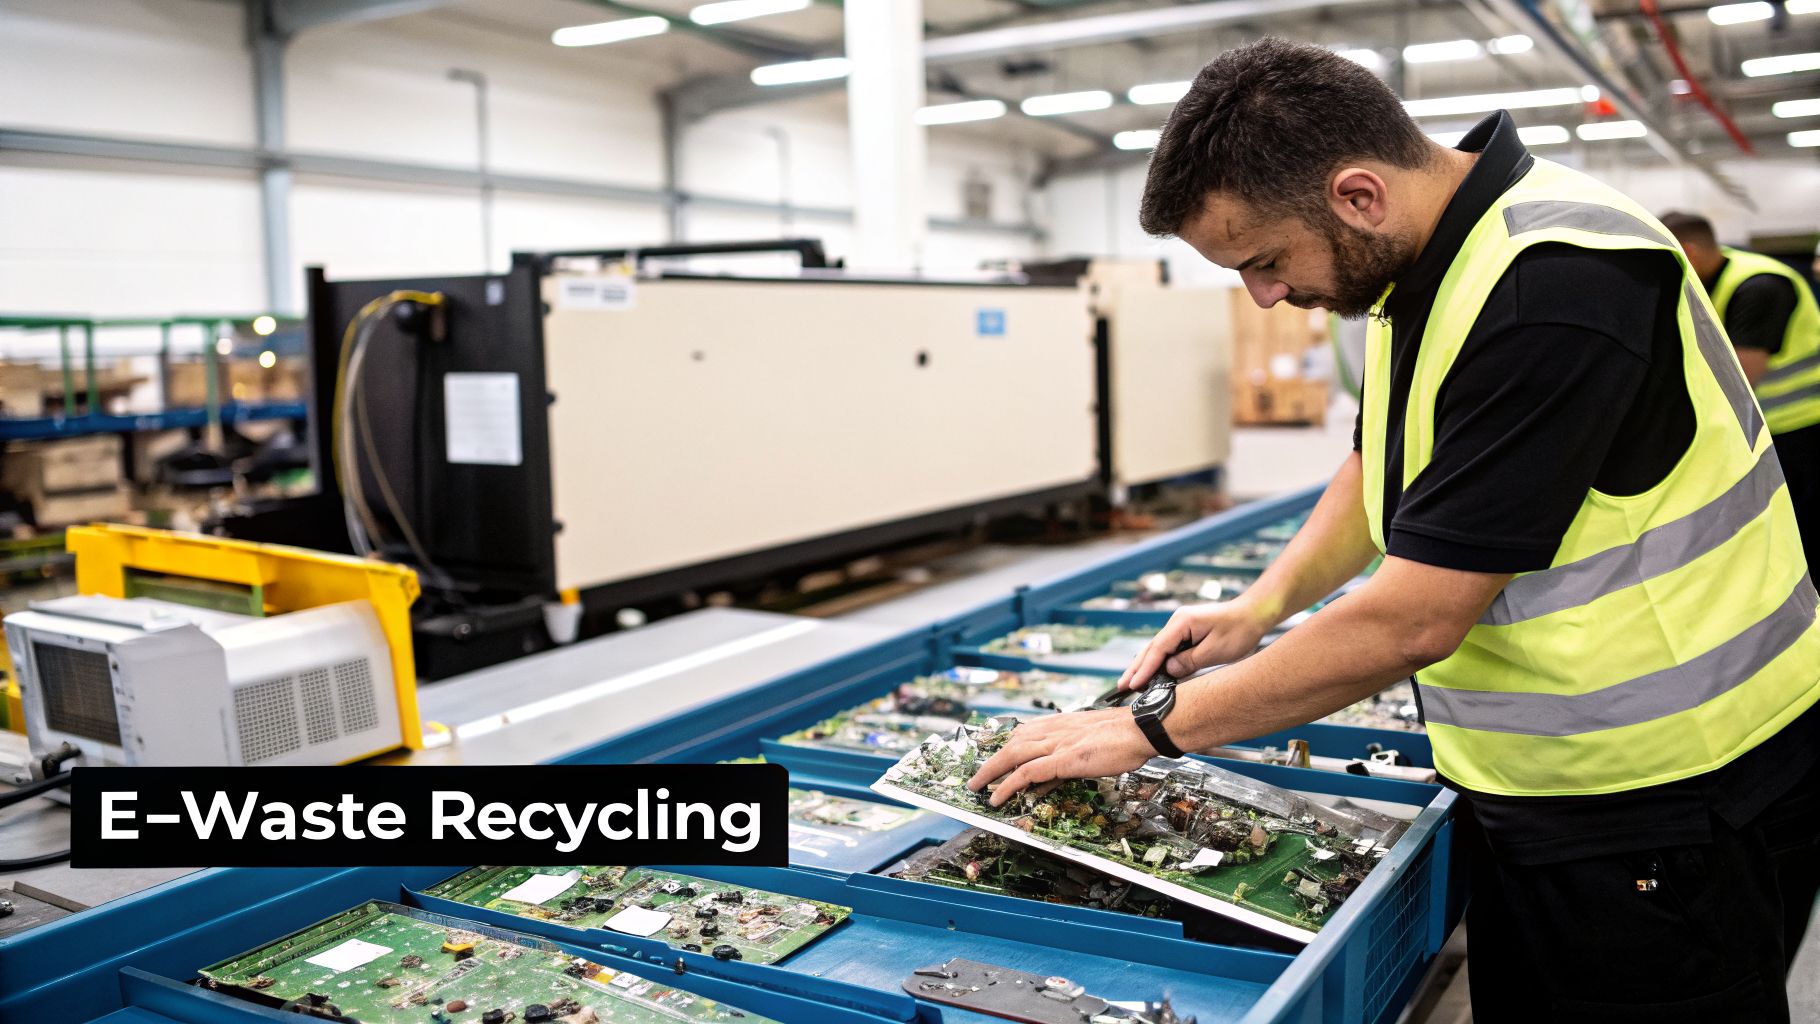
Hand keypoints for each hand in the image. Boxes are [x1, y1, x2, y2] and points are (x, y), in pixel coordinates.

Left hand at [965, 708, 1154, 806]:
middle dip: (991, 759)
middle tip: (977, 775)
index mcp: (1062, 723)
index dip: (1006, 744)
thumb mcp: (1092, 740)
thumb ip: (1072, 752)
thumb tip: (1056, 770)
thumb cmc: (1126, 735)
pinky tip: (998, 796)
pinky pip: (1028, 772)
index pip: (1025, 731)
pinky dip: (1008, 784)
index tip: (995, 754)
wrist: (1142, 729)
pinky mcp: (1063, 759)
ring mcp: (1058, 743)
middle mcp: (1055, 730)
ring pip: (1013, 755)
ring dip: (991, 771)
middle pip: (1012, 742)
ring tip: (977, 786)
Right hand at [1116, 600, 1271, 691]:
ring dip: (1144, 666)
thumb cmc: (1239, 630)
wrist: (1254, 613)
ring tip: (1129, 683)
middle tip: (1121, 686)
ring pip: (1158, 649)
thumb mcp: (1216, 650)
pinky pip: (1168, 649)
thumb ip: (1189, 661)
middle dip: (1136, 668)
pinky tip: (1150, 673)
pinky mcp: (1187, 632)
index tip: (1133, 684)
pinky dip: (1158, 662)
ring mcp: (1181, 626)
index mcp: (1182, 622)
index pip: (1158, 649)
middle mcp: (1177, 622)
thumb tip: (1168, 669)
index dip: (1144, 669)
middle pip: (1152, 648)